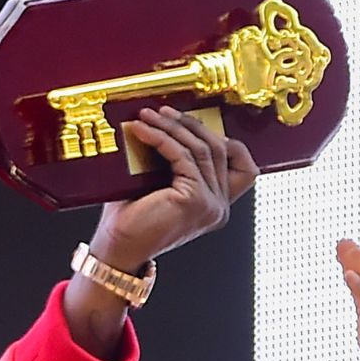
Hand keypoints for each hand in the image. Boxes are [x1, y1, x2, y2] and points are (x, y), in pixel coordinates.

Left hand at [92, 106, 258, 268]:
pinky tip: (142, 130)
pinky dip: (161, 138)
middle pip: (220, 148)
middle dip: (190, 125)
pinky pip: (183, 156)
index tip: (189, 123)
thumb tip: (170, 124)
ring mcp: (211, 205)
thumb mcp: (161, 184)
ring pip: (201, 149)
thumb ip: (176, 162)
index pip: (242, 165)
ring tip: (149, 116)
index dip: (220, 137)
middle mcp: (219, 207)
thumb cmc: (131, 221)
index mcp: (215, 205)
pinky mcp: (195, 199)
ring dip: (172, 127)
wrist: (117, 248)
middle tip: (163, 112)